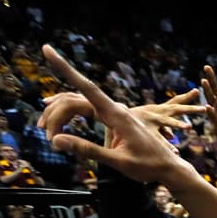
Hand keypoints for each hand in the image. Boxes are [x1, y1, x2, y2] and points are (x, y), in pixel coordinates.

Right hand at [38, 46, 193, 184]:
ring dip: (59, 116)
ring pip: (77, 105)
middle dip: (55, 114)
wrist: (169, 168)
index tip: (47, 49)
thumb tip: (57, 140)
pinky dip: (69, 117)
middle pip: (73, 100)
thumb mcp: (118, 161)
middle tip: (48, 138)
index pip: (85, 87)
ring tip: (50, 137)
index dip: (65, 68)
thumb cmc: (148, 166)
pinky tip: (59, 127)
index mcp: (117, 115)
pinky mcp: (112, 119)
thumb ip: (88, 150)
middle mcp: (114, 109)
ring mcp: (113, 113)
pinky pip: (85, 110)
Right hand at [201, 60, 216, 154]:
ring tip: (203, 80)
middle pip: (215, 86)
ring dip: (206, 89)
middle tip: (207, 67)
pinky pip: (210, 112)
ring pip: (209, 96)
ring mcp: (215, 108)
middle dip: (211, 76)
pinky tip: (209, 107)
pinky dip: (210, 110)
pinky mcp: (212, 118)